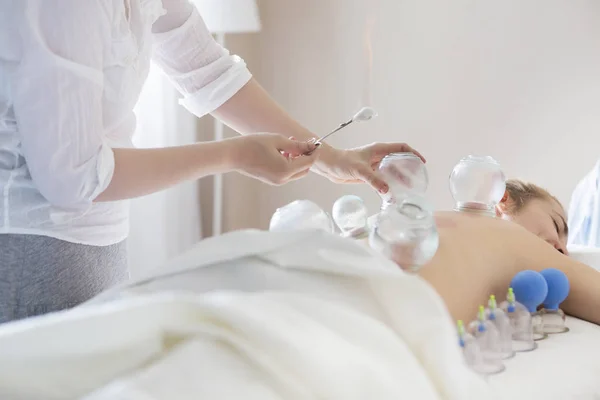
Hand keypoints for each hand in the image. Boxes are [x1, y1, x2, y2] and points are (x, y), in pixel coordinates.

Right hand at [231, 133, 319, 184]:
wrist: (233, 155)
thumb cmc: (253, 145)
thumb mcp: (277, 140)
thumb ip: (296, 145)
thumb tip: (310, 146)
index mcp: (286, 170)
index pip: (309, 162)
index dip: (314, 152)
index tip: (315, 142)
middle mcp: (283, 179)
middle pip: (304, 169)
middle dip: (306, 156)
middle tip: (302, 142)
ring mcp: (277, 181)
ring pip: (295, 171)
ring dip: (296, 159)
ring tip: (288, 143)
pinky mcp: (271, 180)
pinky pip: (286, 172)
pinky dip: (288, 162)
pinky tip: (281, 150)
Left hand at [311, 142, 425, 193]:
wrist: (328, 166)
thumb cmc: (342, 162)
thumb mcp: (359, 170)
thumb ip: (373, 180)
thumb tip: (387, 190)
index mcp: (379, 149)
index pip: (401, 147)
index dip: (413, 153)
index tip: (421, 162)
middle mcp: (378, 156)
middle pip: (399, 159)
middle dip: (409, 167)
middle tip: (418, 178)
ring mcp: (373, 165)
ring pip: (391, 170)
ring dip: (400, 177)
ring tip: (409, 187)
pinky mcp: (368, 174)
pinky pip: (383, 178)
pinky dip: (389, 184)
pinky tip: (393, 192)